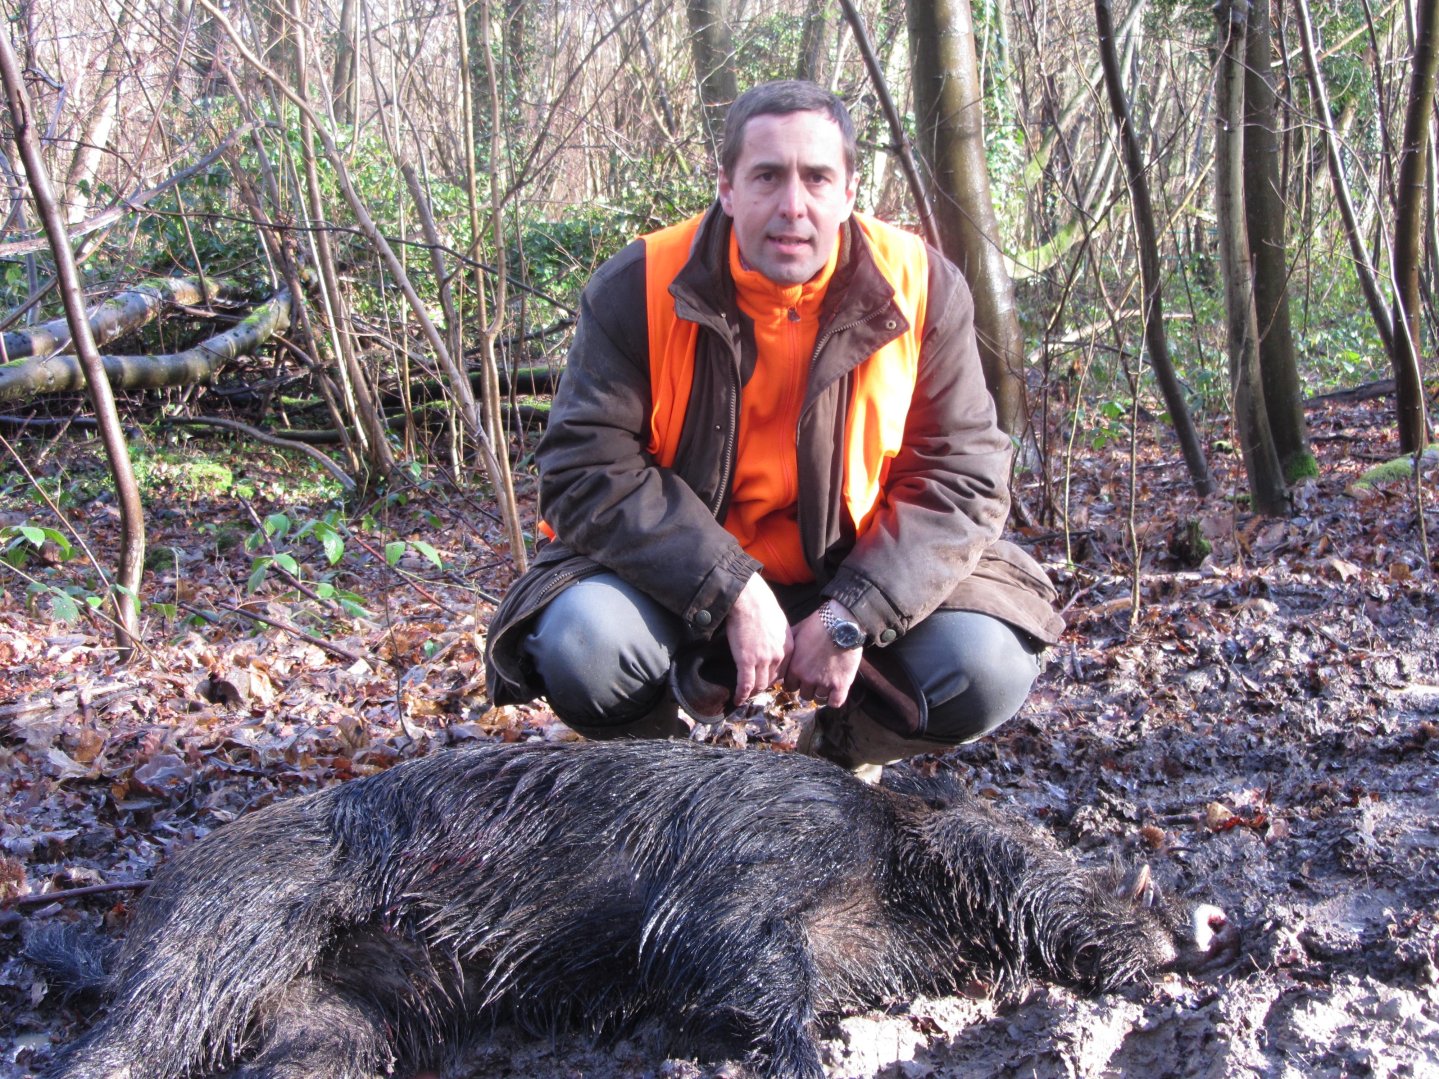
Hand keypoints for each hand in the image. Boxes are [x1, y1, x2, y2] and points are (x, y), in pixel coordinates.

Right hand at [724, 574, 792, 702]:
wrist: (748, 599)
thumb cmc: (761, 604)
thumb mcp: (779, 622)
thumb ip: (778, 638)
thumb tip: (772, 643)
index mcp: (789, 647)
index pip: (783, 671)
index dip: (773, 677)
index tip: (765, 678)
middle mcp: (779, 656)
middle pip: (772, 680)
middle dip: (762, 685)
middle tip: (753, 688)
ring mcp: (763, 660)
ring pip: (759, 685)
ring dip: (752, 692)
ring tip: (745, 695)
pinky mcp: (747, 661)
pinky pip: (745, 684)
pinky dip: (741, 695)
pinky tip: (737, 700)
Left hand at [783, 602, 862, 707]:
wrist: (842, 623)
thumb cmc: (818, 624)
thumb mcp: (796, 632)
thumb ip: (788, 646)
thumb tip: (780, 650)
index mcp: (794, 668)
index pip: (789, 686)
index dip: (795, 682)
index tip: (801, 678)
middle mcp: (807, 678)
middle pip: (803, 694)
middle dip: (808, 688)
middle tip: (816, 679)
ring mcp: (824, 683)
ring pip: (818, 699)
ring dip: (821, 693)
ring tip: (827, 683)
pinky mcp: (841, 684)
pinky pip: (835, 702)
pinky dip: (834, 700)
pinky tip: (835, 692)